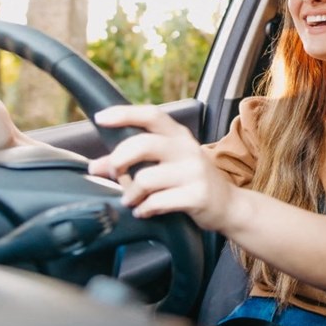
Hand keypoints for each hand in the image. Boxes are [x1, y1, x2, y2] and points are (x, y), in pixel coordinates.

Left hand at [88, 105, 235, 230]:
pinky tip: (146, 210)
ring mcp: (194, 172)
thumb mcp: (167, 163)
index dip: (124, 114)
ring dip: (131, 194)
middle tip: (114, 173)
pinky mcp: (197, 195)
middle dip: (119, 160)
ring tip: (133, 200)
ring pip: (145, 178)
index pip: (151, 115)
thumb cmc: (191, 181)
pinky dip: (144, 209)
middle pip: (143, 144)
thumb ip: (133, 161)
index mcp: (178, 136)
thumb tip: (96, 166)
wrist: (228, 205)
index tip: (100, 118)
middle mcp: (187, 149)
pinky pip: (157, 202)